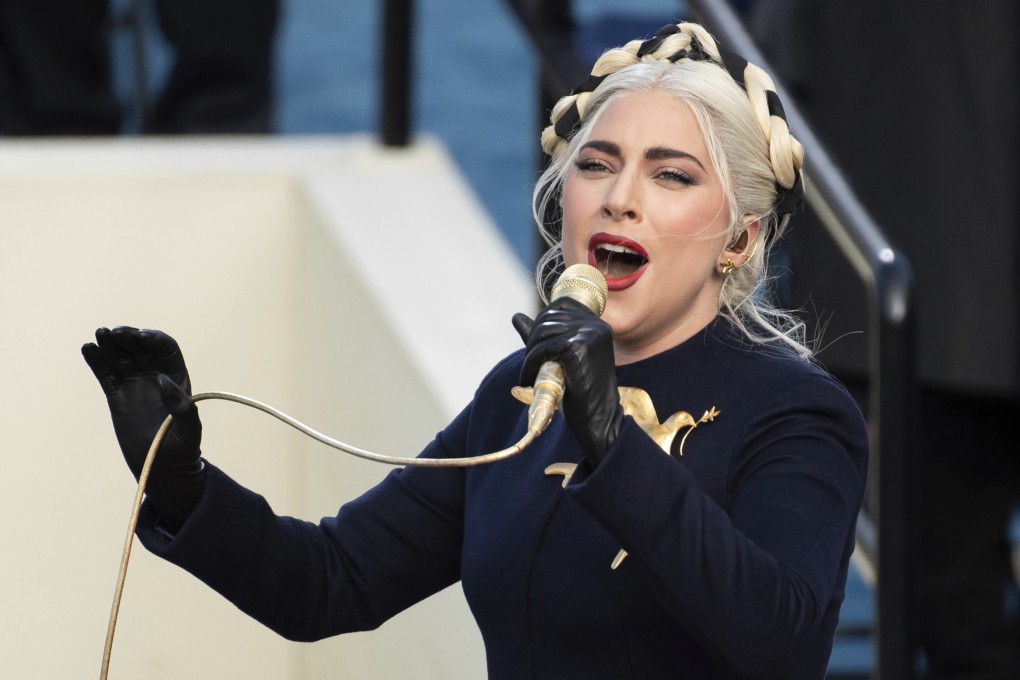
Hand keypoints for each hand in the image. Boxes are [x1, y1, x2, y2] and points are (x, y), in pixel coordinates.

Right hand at [82, 327, 204, 530]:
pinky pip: (106, 374)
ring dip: (111, 344)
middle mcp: (156, 377)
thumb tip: (162, 380)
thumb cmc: (182, 451)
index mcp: (177, 379)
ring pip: (121, 358)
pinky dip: (97, 361)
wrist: (163, 470)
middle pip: (141, 348)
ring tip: (99, 334)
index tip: (140, 337)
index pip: (165, 348)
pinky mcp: (117, 397)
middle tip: (115, 332)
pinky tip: (88, 349)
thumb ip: (182, 408)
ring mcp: (135, 386)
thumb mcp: (189, 431)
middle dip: (129, 337)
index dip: (153, 339)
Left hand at [512, 297, 622, 466]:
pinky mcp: (578, 347)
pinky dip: (531, 363)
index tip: (537, 346)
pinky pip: (543, 348)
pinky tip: (530, 378)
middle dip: (533, 339)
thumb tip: (516, 317)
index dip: (542, 322)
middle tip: (530, 364)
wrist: (598, 419)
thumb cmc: (580, 391)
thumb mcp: (561, 358)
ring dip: (530, 353)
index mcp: (596, 324)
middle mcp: (595, 325)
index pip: (560, 304)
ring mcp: (589, 334)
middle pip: (548, 317)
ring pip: (543, 331)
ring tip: (529, 372)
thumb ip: (542, 336)